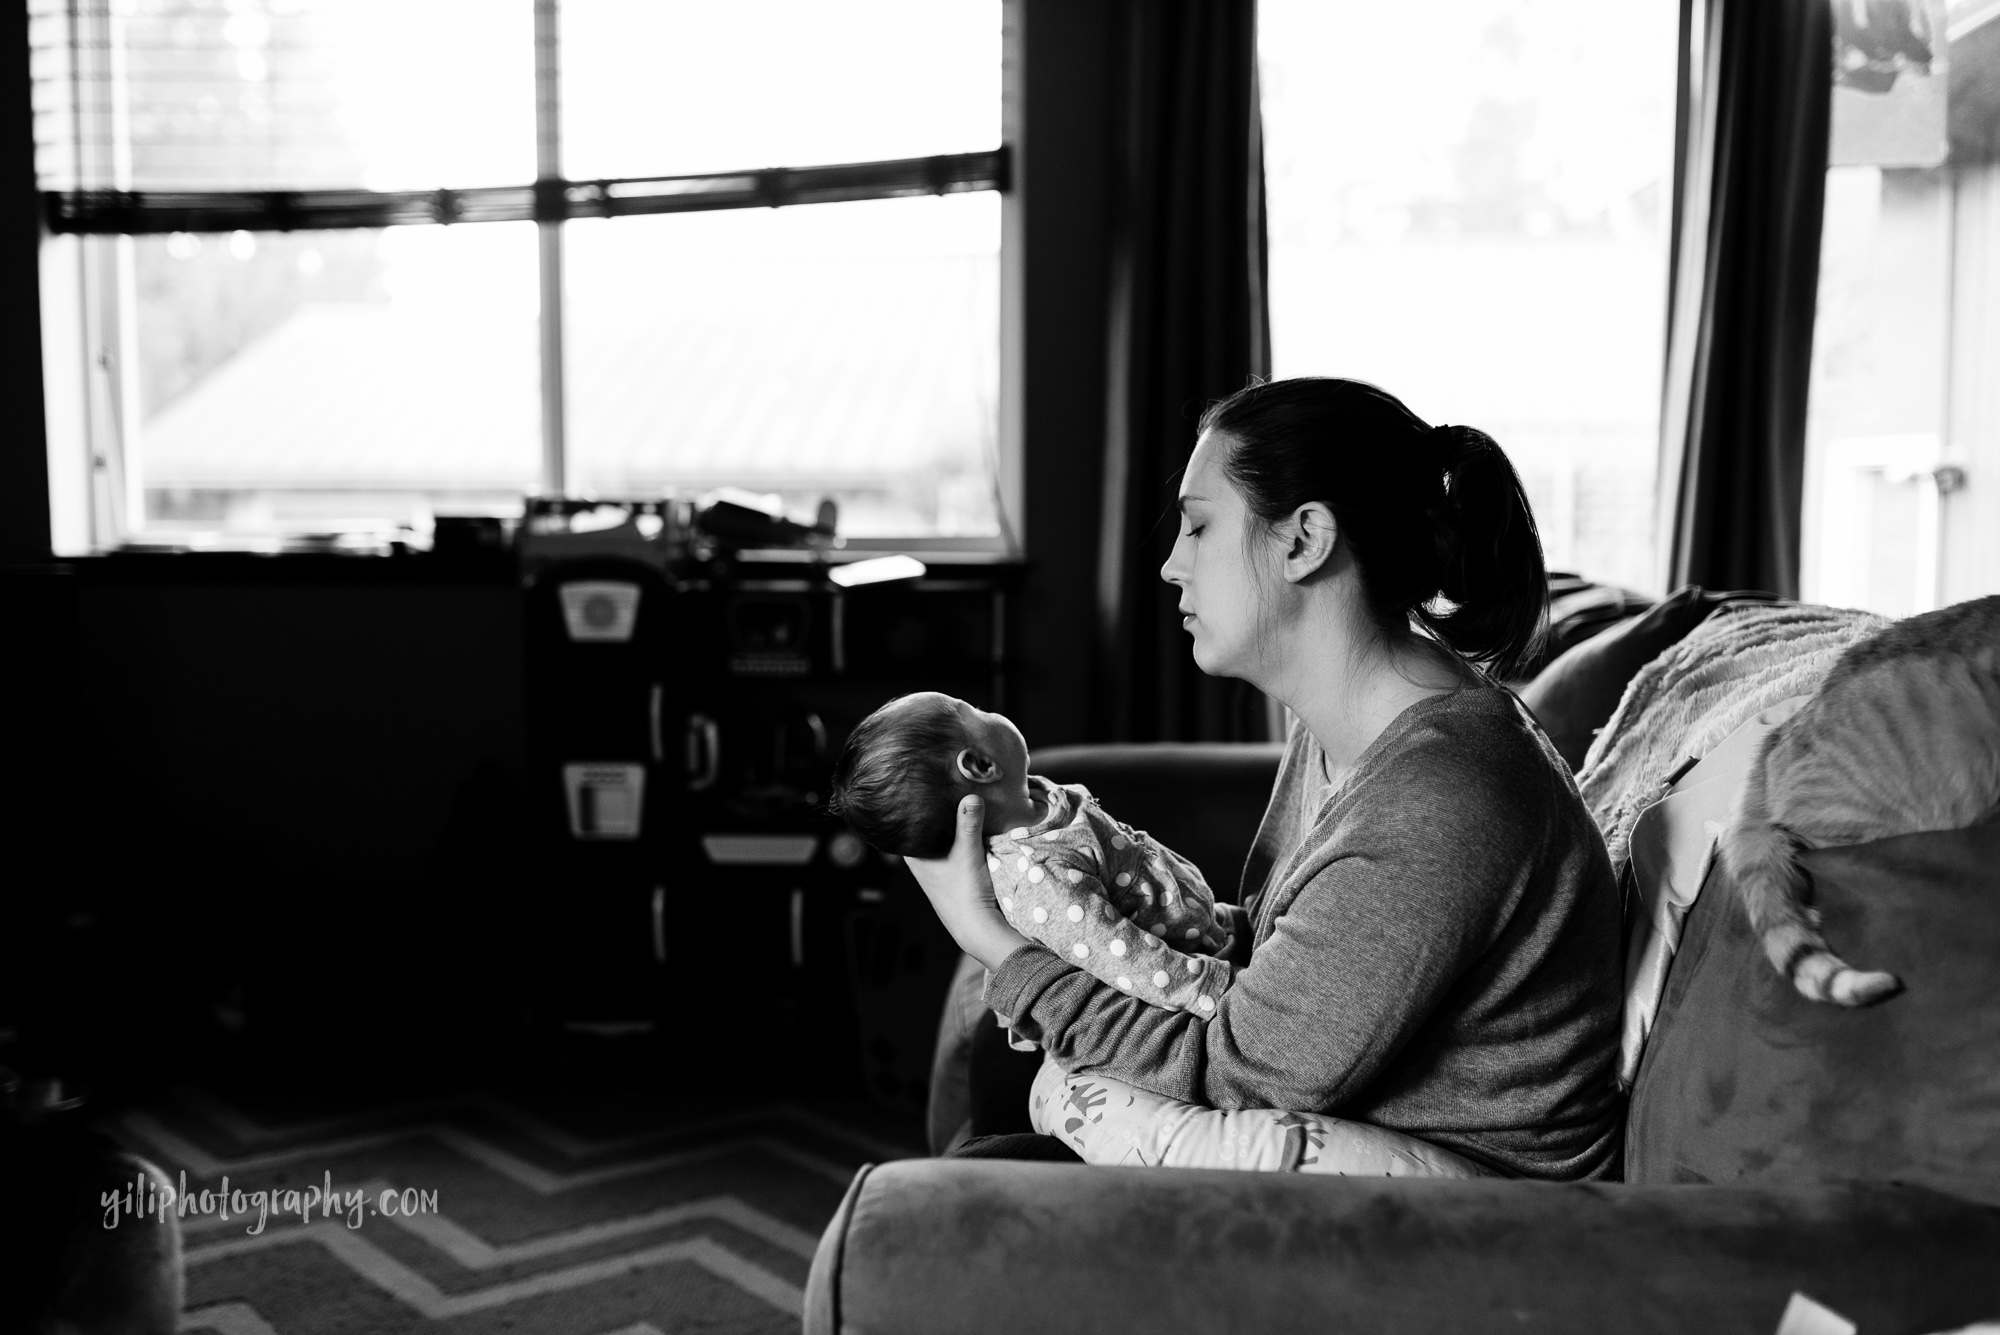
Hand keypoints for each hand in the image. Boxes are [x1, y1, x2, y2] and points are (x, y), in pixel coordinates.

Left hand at [905, 795, 1030, 969]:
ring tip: (960, 801)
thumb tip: (971, 795)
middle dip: (937, 815)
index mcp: (914, 857)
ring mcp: (936, 873)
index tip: (923, 789)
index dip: (914, 808)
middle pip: (926, 831)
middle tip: (946, 788)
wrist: (977, 928)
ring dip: (951, 828)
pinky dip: (960, 841)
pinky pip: (953, 852)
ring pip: (941, 842)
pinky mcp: (952, 878)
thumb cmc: (964, 892)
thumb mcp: (967, 853)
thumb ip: (969, 824)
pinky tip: (972, 829)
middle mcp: (921, 865)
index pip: (907, 825)